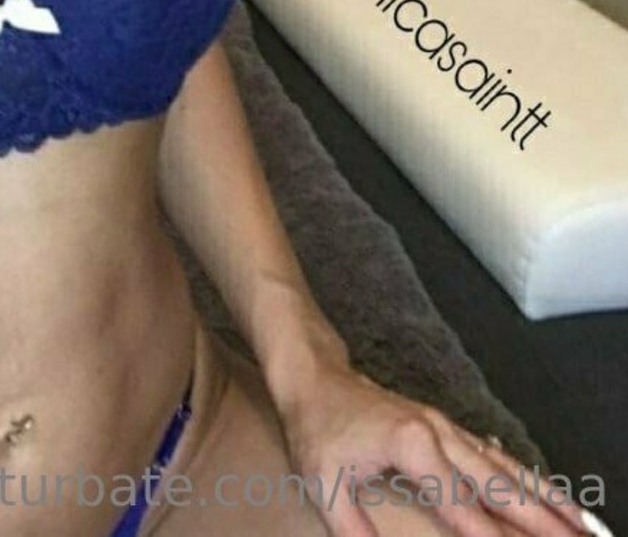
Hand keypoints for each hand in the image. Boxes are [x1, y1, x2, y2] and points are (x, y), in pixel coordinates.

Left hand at [272, 357, 603, 536]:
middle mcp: (438, 432)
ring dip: (545, 497)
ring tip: (582, 525)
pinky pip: (495, 456)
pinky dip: (527, 478)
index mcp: (412, 445)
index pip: (461, 505)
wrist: (314, 376)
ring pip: (506, 467)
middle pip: (499, 484)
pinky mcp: (446, 427)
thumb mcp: (323, 484)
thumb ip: (354, 531)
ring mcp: (446, 427)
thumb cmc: (316, 429)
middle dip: (540, 519)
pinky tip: (548, 495)